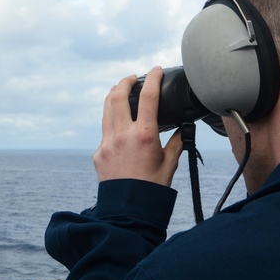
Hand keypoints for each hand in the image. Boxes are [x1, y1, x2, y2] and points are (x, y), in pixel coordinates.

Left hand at [94, 66, 183, 184]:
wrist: (130, 209)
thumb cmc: (153, 188)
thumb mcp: (170, 163)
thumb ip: (176, 142)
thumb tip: (181, 128)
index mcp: (144, 135)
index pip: (148, 96)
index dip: (153, 78)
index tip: (156, 70)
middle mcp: (123, 135)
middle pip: (118, 95)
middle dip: (125, 81)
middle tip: (133, 77)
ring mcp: (107, 143)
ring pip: (106, 109)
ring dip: (113, 96)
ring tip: (120, 90)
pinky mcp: (99, 153)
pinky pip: (104, 130)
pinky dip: (111, 120)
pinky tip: (117, 121)